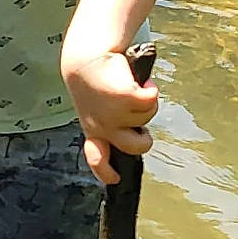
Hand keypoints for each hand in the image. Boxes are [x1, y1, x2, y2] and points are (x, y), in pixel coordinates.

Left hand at [62, 50, 158, 186]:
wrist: (86, 58)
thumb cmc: (94, 80)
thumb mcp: (96, 107)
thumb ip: (110, 122)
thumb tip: (135, 134)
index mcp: (93, 130)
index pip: (98, 159)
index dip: (107, 172)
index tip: (115, 179)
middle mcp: (103, 127)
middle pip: (134, 147)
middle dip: (144, 141)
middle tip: (142, 130)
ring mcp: (114, 115)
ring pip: (147, 117)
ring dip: (145, 101)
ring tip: (132, 87)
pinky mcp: (126, 99)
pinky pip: (151, 101)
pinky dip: (151, 89)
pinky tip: (142, 82)